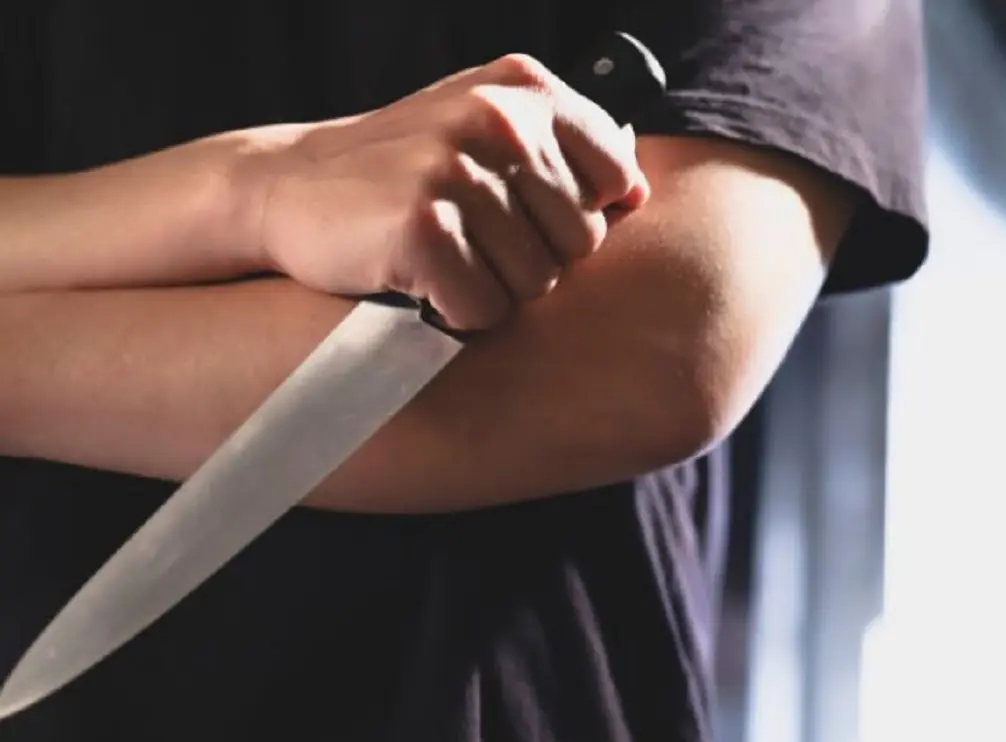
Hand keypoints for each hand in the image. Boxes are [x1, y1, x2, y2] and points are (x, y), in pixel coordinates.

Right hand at [249, 53, 648, 329]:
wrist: (291, 186)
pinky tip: (418, 278)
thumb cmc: (407, 169)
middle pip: (581, 243)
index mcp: (525, 89)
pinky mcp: (422, 228)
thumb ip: (564, 150)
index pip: (617, 178)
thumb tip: (636, 195)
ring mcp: (458, 171)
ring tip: (442, 253)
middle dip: (532, 258)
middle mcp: (498, 120)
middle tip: (468, 235)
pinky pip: (484, 310)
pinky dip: (454, 312)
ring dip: (491, 287)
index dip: (578, 215)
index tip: (523, 211)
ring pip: (536, 284)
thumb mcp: (487, 130)